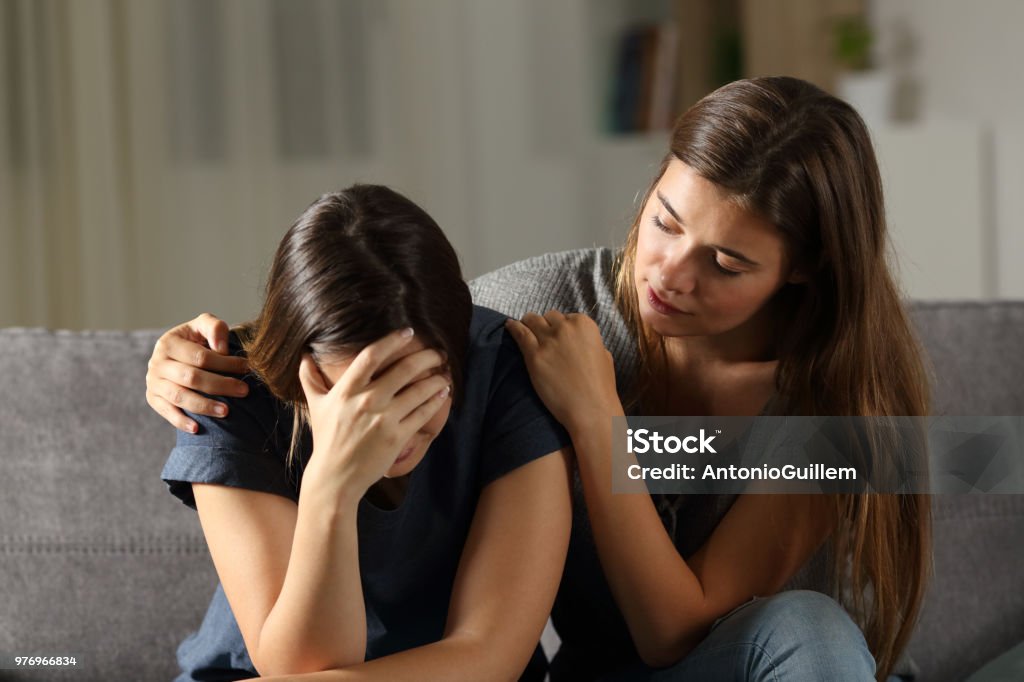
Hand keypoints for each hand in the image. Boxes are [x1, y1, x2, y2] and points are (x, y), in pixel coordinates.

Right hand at [146, 313, 250, 432]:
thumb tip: (221, 349)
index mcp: (168, 342)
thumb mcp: (204, 326)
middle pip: (191, 377)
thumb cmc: (197, 339)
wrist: (177, 354)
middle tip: (244, 390)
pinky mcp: (153, 398)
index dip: (225, 363)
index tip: (246, 368)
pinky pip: (167, 412)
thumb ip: (214, 328)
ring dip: (204, 406)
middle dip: (221, 385)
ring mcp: (153, 382)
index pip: (200, 357)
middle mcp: (156, 363)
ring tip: (226, 411)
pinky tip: (198, 428)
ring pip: (180, 397)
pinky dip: (181, 421)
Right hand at [297, 329, 451, 497]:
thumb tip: (304, 356)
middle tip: (438, 353)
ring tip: (445, 374)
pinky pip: (422, 414)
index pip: (371, 355)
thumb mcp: (316, 406)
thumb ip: (310, 379)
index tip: (408, 332)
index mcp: (346, 390)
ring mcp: (383, 419)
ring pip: (418, 391)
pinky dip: (435, 401)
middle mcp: (366, 401)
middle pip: (404, 369)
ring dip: (436, 379)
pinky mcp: (397, 437)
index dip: (392, 340)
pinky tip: (443, 394)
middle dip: (426, 357)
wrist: (335, 477)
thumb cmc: (326, 439)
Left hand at [505, 311, 620, 434]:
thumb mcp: (603, 355)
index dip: (561, 326)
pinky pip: (519, 333)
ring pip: (531, 320)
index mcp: (585, 325)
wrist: (590, 409)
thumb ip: (589, 342)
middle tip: (541, 334)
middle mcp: (566, 328)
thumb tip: (579, 341)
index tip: (557, 334)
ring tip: (523, 326)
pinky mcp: (534, 355)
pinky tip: (508, 326)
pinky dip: (513, 328)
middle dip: (546, 325)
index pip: (567, 317)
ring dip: (528, 323)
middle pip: (549, 317)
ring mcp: (548, 340)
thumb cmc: (600, 387)